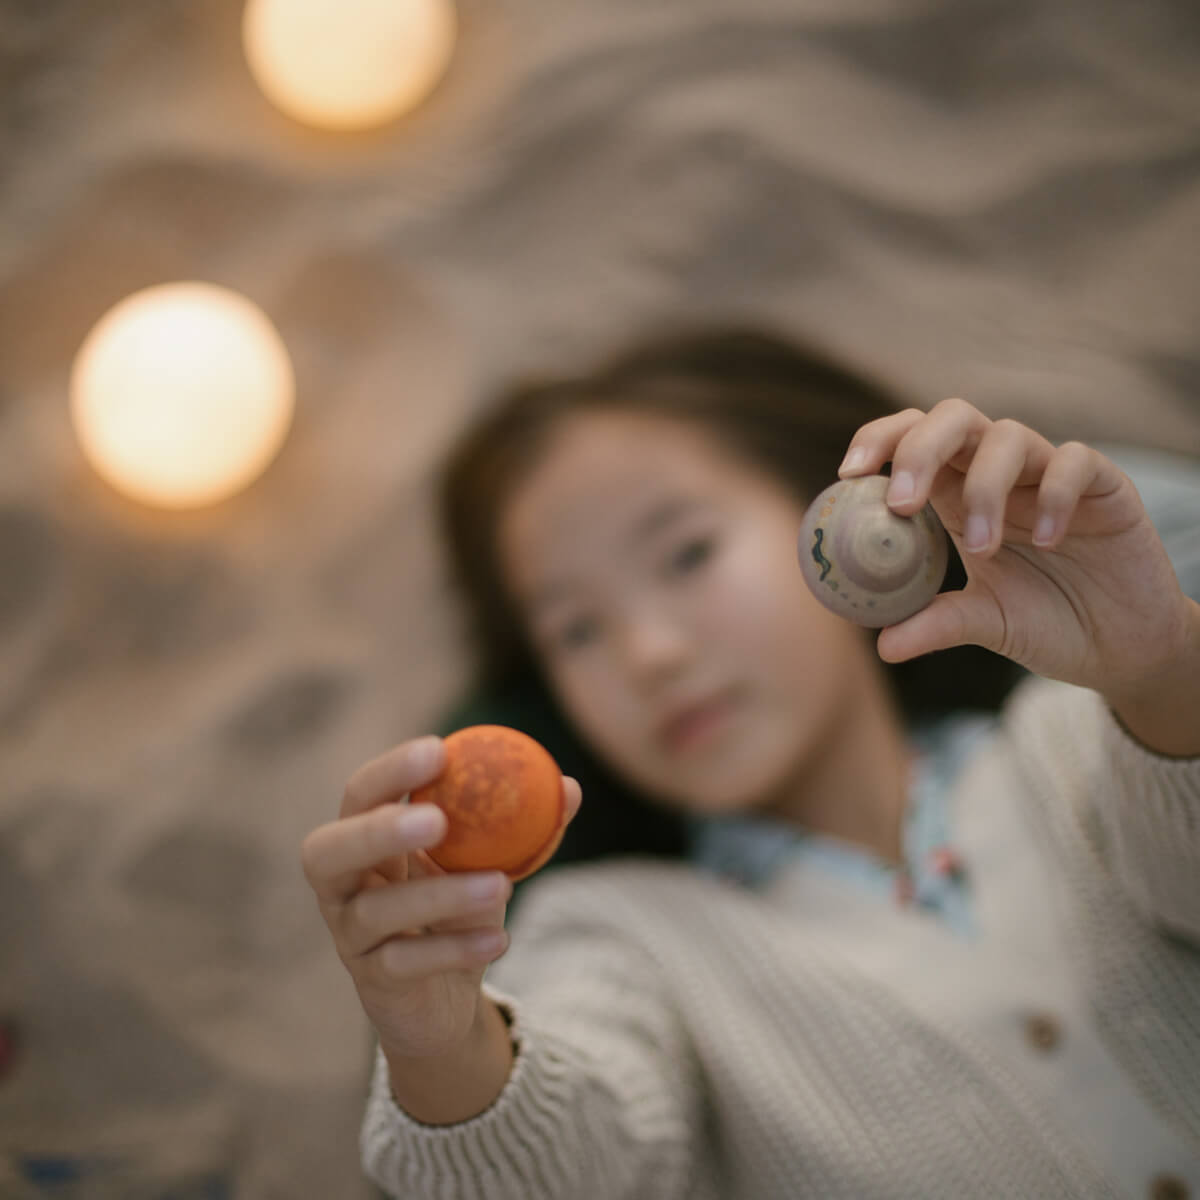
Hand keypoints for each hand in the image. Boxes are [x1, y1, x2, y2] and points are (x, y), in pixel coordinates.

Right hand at [301, 735, 581, 1060]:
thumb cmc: (460, 910)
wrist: (447, 998)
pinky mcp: (373, 983)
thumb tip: (568, 788)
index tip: (439, 750)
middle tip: (436, 821)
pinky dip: (453, 949)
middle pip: (325, 851)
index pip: (361, 794)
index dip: (390, 771)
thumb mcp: (489, 862)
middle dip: (376, 831)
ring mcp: (351, 936)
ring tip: (501, 886)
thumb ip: (523, 825)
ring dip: (439, 895)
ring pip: (375, 912)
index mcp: (365, 838)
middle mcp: (342, 885)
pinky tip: (499, 940)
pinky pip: (405, 964)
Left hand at [837, 397, 1197, 697]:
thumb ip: (936, 625)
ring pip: (1008, 435)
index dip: (879, 442)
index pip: (911, 440)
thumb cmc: (1044, 623)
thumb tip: (883, 645)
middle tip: (902, 502)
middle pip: (952, 418)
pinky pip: (1075, 461)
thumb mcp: (984, 624)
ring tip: (983, 548)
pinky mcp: (1103, 486)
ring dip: (985, 488)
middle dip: (919, 449)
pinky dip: (1054, 492)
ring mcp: (1048, 475)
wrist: (1120, 648)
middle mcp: (997, 474)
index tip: (849, 474)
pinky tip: (1048, 539)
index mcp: (955, 495)